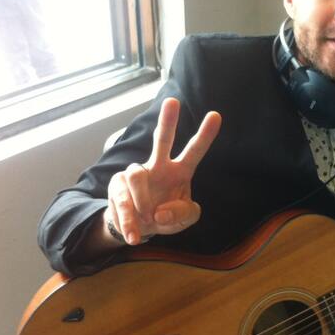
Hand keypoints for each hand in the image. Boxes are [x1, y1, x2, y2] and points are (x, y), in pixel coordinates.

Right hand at [106, 97, 221, 244]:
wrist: (138, 227)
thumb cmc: (165, 217)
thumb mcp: (184, 220)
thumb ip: (184, 215)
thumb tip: (162, 212)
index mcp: (180, 171)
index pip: (194, 150)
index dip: (205, 135)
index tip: (216, 115)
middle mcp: (159, 166)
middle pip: (162, 139)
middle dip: (167, 120)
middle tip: (173, 100)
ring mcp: (137, 173)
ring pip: (137, 175)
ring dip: (143, 202)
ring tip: (148, 219)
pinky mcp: (118, 184)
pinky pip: (122, 198)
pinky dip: (129, 220)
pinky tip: (134, 233)